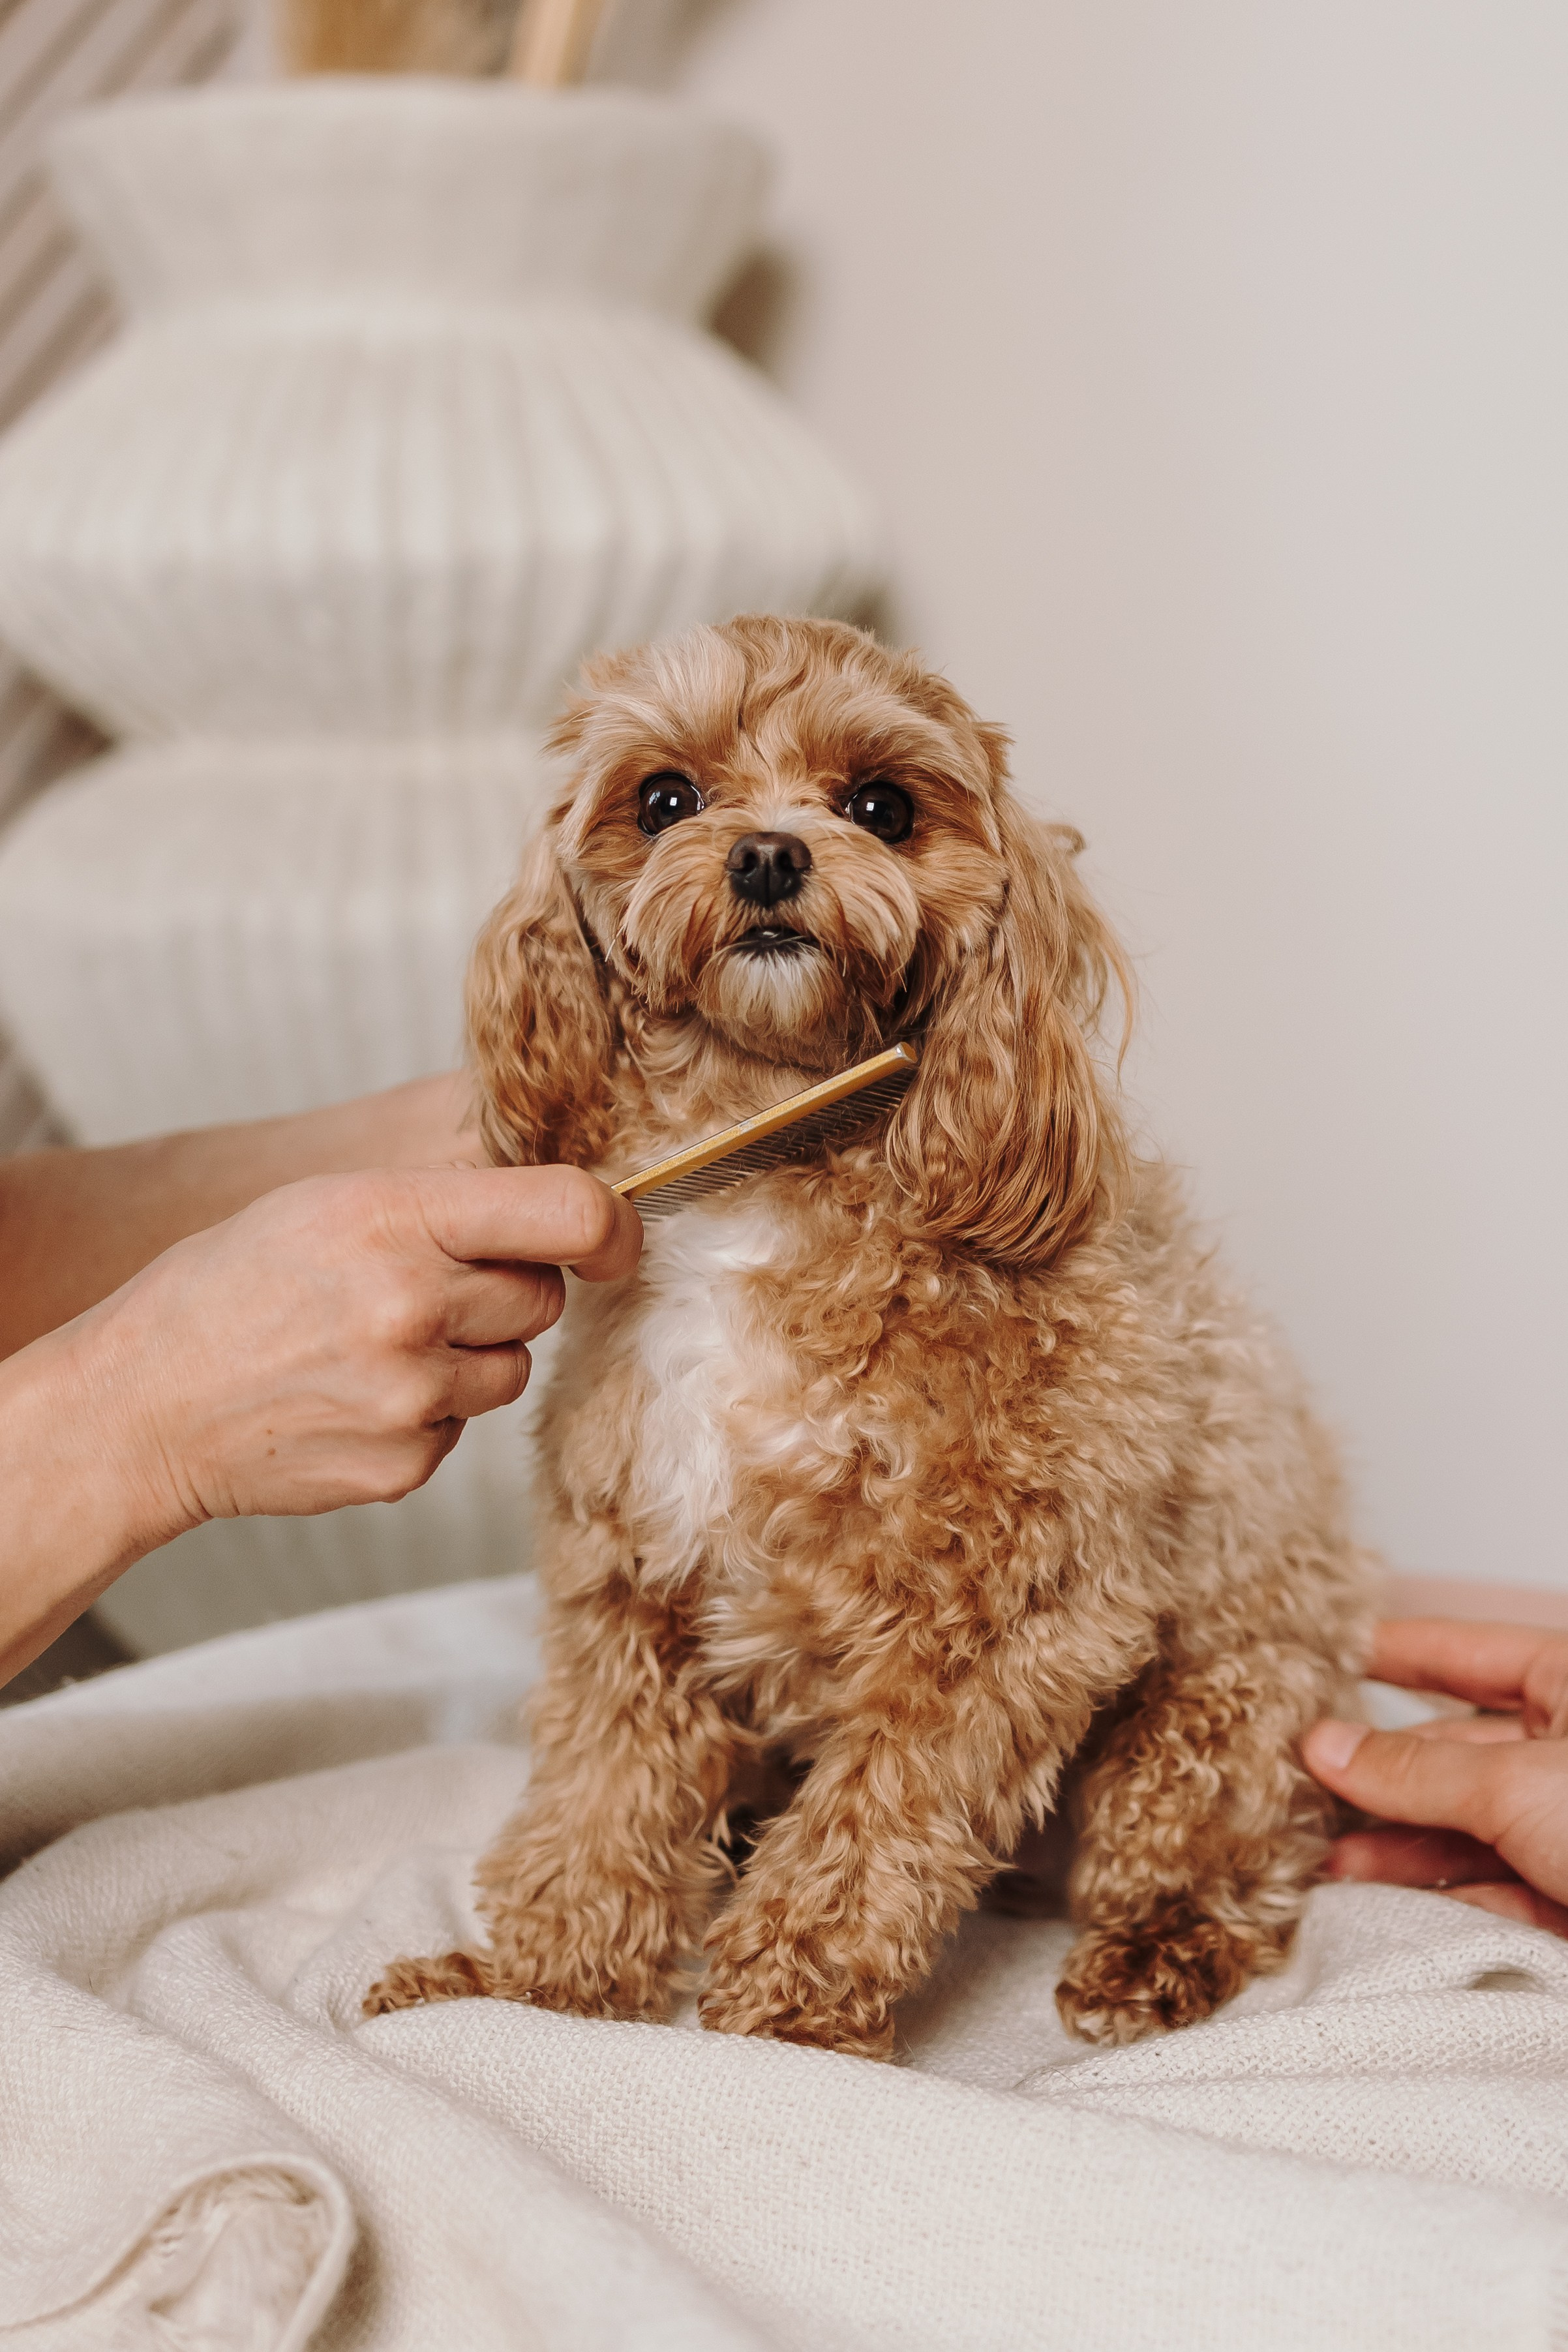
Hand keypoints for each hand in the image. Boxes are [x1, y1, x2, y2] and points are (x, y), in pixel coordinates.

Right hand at [0, 1163, 639, 1682]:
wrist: (139, 1408)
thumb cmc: (230, 1289)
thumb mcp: (326, 1202)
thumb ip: (444, 1203)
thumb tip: (566, 1216)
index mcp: (392, 1217)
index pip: (569, 1211)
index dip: (612, 1226)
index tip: (614, 1240)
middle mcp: (411, 1306)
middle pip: (543, 1296)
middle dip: (502, 1291)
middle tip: (418, 1290)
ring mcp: (412, 1396)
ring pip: (512, 1367)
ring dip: (468, 1356)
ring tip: (374, 1346)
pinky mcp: (406, 1464)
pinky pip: (463, 1428)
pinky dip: (426, 1415)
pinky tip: (351, 1398)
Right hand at [1304, 1619, 1567, 1934]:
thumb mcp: (1515, 1785)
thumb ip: (1416, 1768)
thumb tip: (1327, 1745)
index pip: (1460, 1650)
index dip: (1388, 1651)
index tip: (1317, 1654)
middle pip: (1453, 1745)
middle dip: (1377, 1769)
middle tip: (1296, 1785)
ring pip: (1464, 1822)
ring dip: (1393, 1842)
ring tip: (1323, 1861)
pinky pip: (1490, 1884)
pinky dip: (1435, 1891)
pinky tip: (1376, 1897)